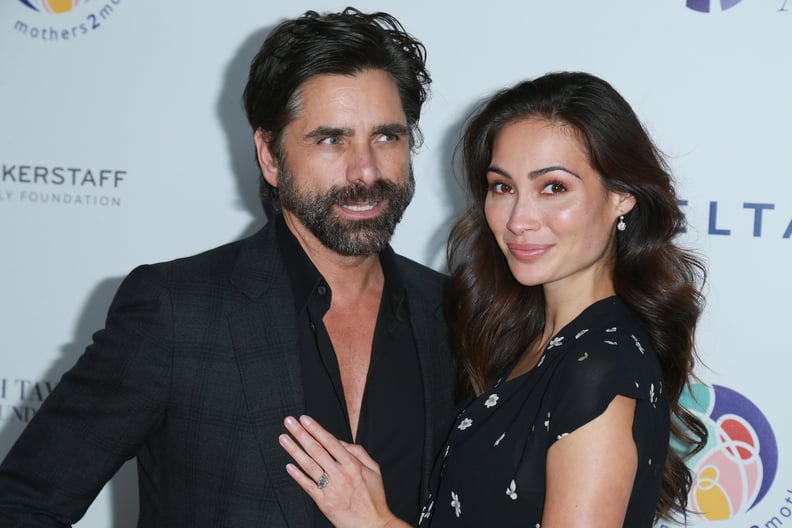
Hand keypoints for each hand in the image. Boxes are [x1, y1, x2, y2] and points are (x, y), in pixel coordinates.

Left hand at [279, 415, 408, 527]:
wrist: (372, 525)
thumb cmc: (374, 498)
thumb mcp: (374, 470)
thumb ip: (359, 452)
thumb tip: (341, 442)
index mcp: (352, 465)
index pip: (330, 442)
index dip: (316, 429)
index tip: (304, 419)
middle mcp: (340, 474)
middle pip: (316, 450)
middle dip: (300, 434)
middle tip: (289, 422)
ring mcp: (330, 489)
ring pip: (308, 465)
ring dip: (294, 450)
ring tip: (283, 438)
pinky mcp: (323, 502)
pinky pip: (307, 486)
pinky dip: (297, 475)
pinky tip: (288, 466)